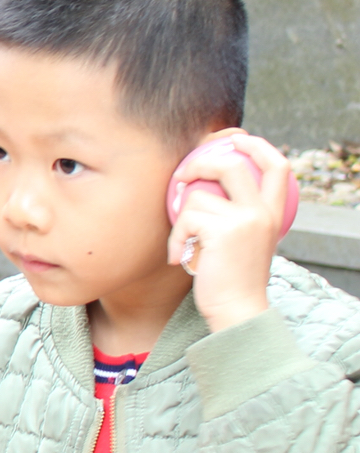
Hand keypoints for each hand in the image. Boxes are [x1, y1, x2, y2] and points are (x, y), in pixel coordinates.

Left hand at [168, 130, 286, 332]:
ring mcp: (246, 220)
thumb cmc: (231, 279)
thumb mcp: (243, 242)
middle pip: (234, 165)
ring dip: (180, 219)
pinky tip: (177, 256)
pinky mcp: (224, 231)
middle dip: (200, 164)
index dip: (257, 146)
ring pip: (198, 195)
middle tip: (182, 178)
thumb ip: (237, 215)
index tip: (234, 140)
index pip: (278, 166)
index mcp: (273, 213)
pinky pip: (185, 218)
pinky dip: (174, 237)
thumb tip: (208, 189)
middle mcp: (263, 212)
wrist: (237, 311)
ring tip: (182, 242)